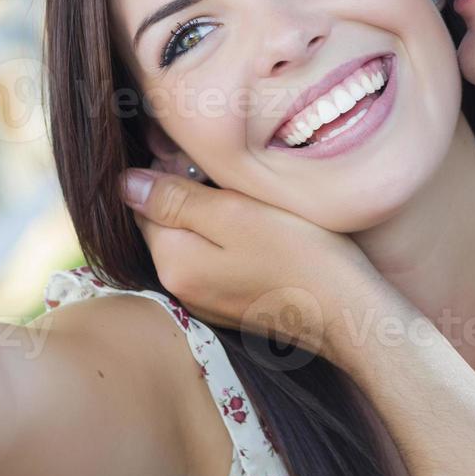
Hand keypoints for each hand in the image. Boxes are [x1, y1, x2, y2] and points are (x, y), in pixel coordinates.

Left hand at [120, 167, 402, 362]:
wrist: (351, 314)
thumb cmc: (301, 257)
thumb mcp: (236, 214)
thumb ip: (176, 199)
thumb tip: (123, 184)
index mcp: (173, 263)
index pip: (143, 204)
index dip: (170, 172)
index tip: (207, 161)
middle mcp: (181, 289)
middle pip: (167, 224)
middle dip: (190, 196)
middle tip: (236, 180)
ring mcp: (208, 301)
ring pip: (194, 241)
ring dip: (213, 218)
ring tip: (254, 204)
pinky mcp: (234, 305)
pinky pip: (218, 261)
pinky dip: (232, 242)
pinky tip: (264, 233)